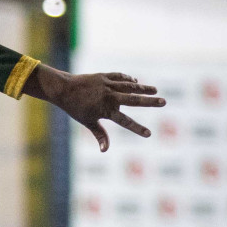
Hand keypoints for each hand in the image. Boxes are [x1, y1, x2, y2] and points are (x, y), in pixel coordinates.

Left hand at [23, 66, 164, 152]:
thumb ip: (100, 135)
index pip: (125, 121)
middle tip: (163, 102)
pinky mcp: (104, 77)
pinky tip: (137, 82)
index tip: (149, 134)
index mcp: (105, 110)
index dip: (137, 129)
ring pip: (130, 86)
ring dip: (143, 88)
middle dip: (149, 101)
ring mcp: (107, 85)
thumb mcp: (87, 122)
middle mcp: (108, 97)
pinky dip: (129, 80)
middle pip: (133, 100)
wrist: (63, 89)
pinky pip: (120, 77)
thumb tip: (105, 150)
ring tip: (156, 91)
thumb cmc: (75, 108)